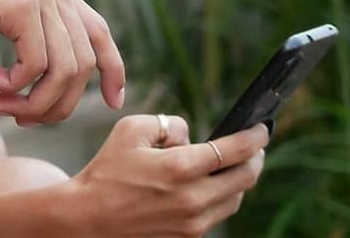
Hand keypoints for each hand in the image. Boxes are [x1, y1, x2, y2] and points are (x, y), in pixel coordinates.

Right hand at [0, 0, 124, 123]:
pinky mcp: (22, 5)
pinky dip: (13, 84)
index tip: (114, 99)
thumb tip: (37, 70)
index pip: (98, 31)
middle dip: (56, 102)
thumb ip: (23, 26)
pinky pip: (35, 66)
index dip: (112, 68)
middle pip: (83, 63)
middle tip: (19, 117)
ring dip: (34, 101)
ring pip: (65, 71)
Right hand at [64, 115, 268, 236]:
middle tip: (255, 147)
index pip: (235, 150)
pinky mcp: (189, 237)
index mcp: (180, 168)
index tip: (262, 129)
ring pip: (235, 199)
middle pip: (246, 178)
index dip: (255, 137)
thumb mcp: (130, 130)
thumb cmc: (106, 172)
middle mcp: (194, 199)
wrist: (88, 217)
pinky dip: (219, 197)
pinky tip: (206, 186)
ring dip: (238, 180)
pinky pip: (217, 215)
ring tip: (229, 166)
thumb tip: (191, 135)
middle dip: (255, 159)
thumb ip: (169, 124)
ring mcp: (194, 223)